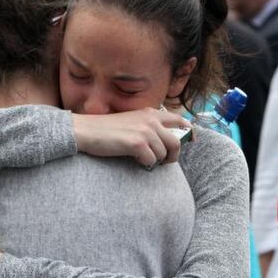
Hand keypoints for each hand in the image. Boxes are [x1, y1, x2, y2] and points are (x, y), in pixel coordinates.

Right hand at [72, 108, 191, 166]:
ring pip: (164, 154)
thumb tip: (165, 140)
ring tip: (144, 160)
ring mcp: (145, 131)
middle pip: (177, 142)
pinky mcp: (137, 143)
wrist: (86, 131)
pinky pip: (152, 161)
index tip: (191, 141)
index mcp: (151, 113)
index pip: (180, 121)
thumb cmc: (106, 130)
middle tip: (165, 162)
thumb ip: (148, 126)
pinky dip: (145, 164)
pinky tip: (135, 161)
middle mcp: (151, 120)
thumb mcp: (131, 121)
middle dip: (173, 156)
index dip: (189, 133)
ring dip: (156, 161)